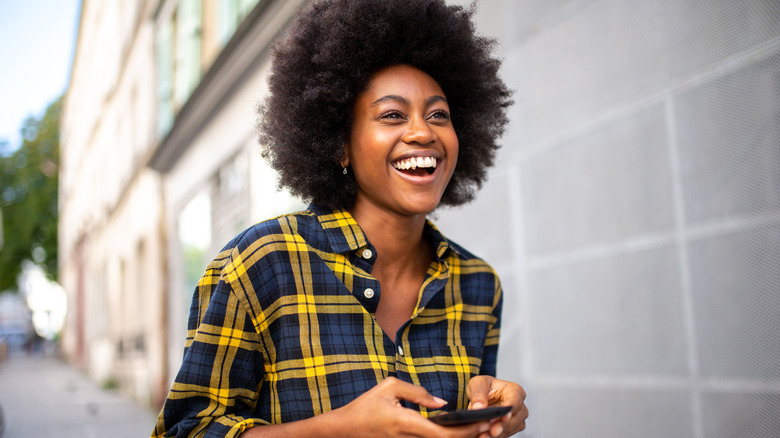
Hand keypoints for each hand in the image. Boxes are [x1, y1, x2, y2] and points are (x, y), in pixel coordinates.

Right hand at [333, 376, 496, 437]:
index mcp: (407, 424)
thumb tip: (442, 404)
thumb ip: (419, 393)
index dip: (466, 431)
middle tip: (489, 426)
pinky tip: (458, 432)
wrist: (345, 429)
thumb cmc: (365, 406)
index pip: (444, 435)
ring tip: (479, 428)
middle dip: (470, 436)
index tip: (483, 423)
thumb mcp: (389, 387)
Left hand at [466, 376, 527, 437]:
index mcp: (514, 390)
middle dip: (503, 425)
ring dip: (499, 433)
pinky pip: (506, 434)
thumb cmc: (485, 386)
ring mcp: (517, 417)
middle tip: (492, 431)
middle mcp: (519, 404)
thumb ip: (478, 394)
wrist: (484, 395)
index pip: (515, 400)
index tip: (502, 417)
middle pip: (516, 417)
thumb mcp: (478, 383)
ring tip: (484, 435)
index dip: (510, 410)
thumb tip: (478, 407)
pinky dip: (496, 436)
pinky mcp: (511, 428)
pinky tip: (485, 436)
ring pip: (512, 428)